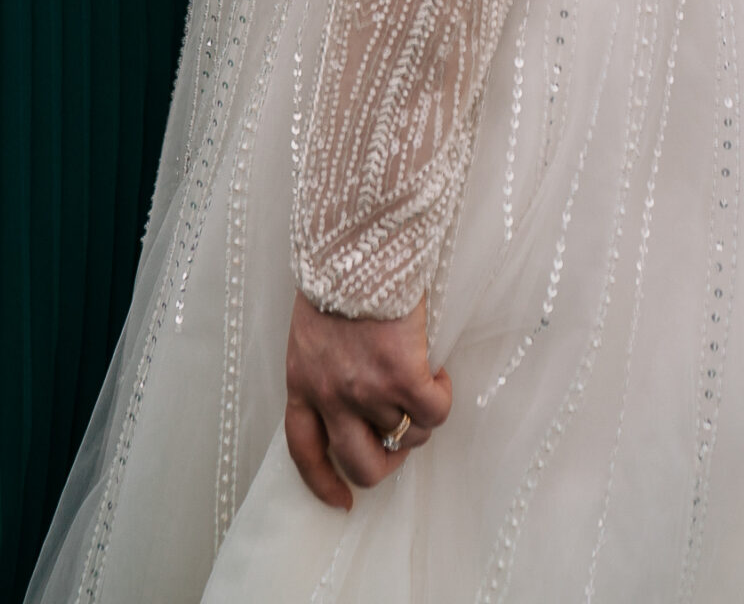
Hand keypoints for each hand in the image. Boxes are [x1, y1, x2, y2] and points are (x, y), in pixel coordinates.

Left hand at [284, 292, 451, 510]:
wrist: (356, 241)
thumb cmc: (336, 273)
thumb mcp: (311, 329)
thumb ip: (325, 367)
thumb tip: (353, 399)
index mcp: (301, 381)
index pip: (304, 450)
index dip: (324, 483)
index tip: (341, 502)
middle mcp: (330, 395)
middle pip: (361, 463)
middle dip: (387, 459)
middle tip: (402, 434)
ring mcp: (366, 390)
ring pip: (407, 436)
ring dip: (420, 417)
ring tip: (422, 380)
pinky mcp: (402, 377)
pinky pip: (434, 413)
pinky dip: (442, 397)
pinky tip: (438, 371)